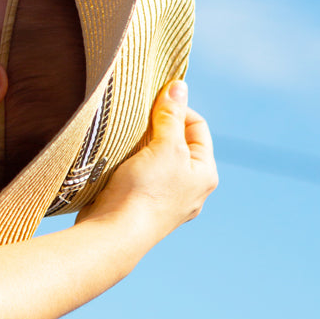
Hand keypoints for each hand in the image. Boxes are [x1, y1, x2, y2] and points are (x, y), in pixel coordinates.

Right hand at [77, 80, 217, 236]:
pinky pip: (140, 174)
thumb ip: (171, 116)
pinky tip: (117, 160)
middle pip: (177, 142)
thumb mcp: (164, 147)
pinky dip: (130, 162)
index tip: (152, 103)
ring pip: (156, 159)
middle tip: (137, 121)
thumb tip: (179, 85)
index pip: (196, 126)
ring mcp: (167, 199)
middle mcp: (191, 188)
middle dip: (157, 127)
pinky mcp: (142, 205)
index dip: (176, 109)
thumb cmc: (145, 191)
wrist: (115, 233)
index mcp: (205, 173)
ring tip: (126, 140)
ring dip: (142, 145)